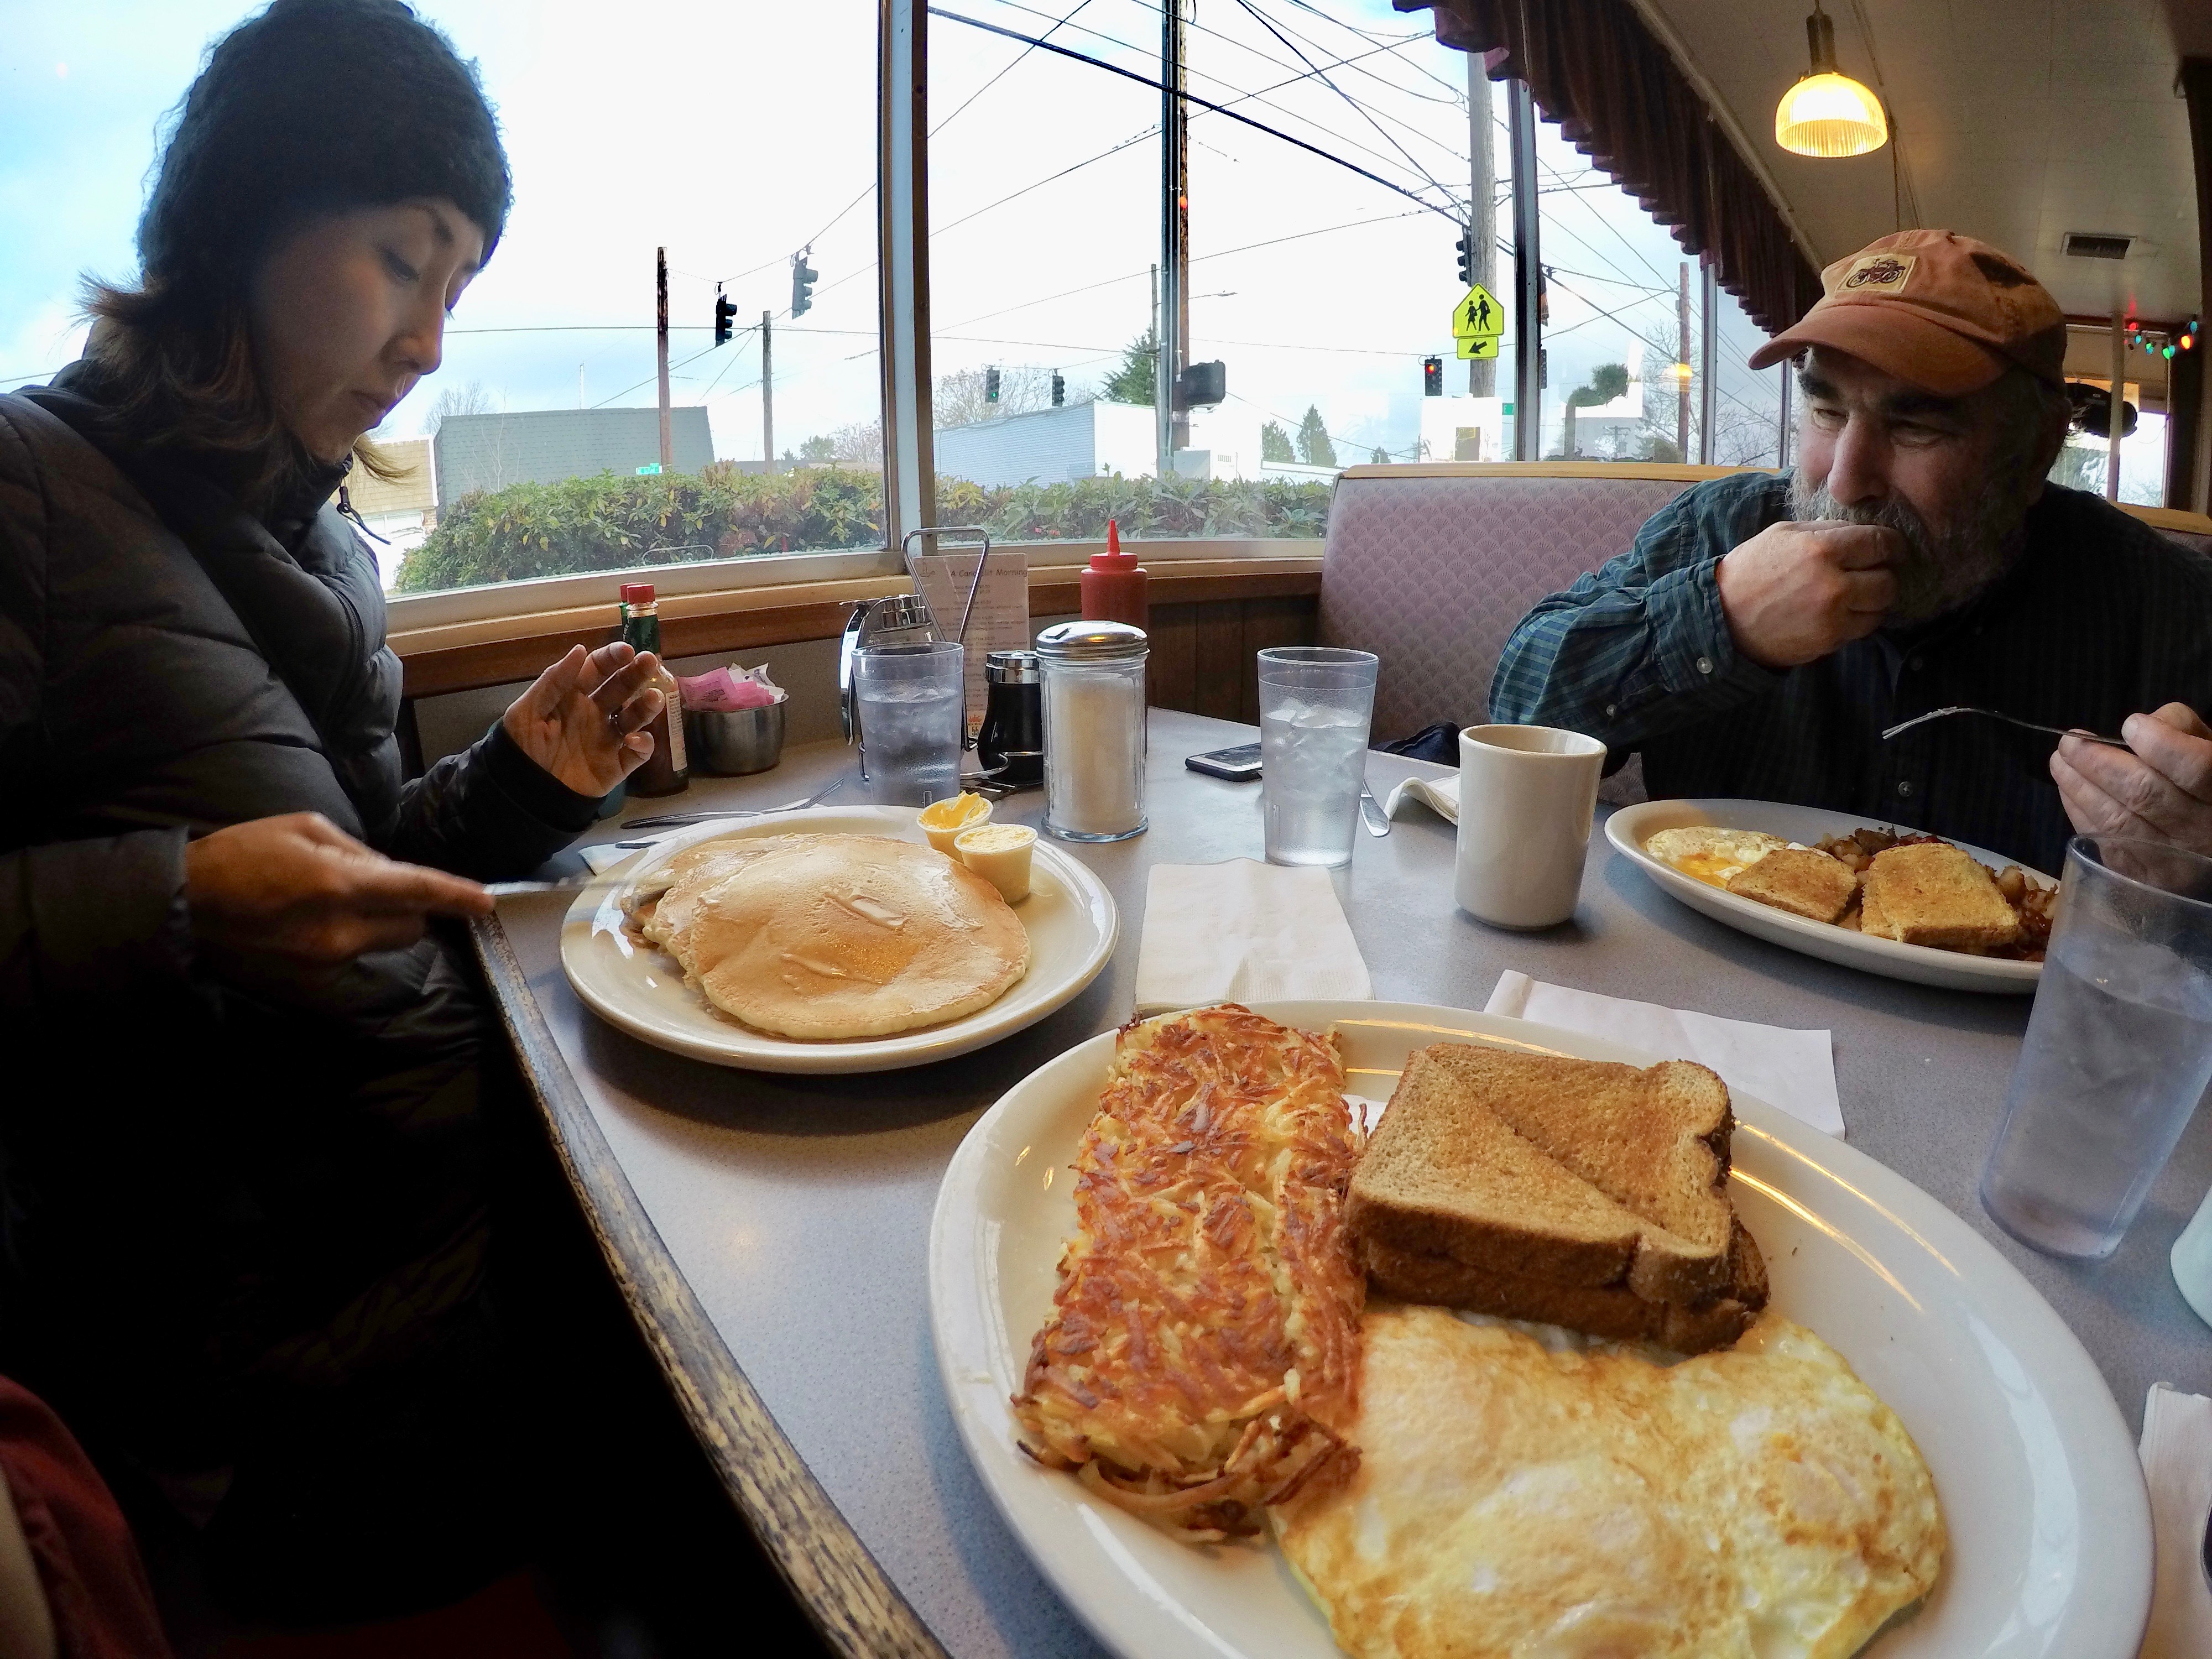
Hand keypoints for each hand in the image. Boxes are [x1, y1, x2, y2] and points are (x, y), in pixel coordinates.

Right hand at [185, 813, 491, 985]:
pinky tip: (313, 918)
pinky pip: (353, 954)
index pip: (417, 891)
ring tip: (334, 898)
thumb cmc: (243, 854)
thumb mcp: (305, 827)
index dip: (456, 896)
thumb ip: (358, 851)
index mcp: (339, 885)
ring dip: (380, 922)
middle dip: (410, 906)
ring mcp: (325, 961)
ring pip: (385, 942)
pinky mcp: (311, 980)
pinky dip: (350, 935)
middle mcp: (339, 931)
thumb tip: (392, 873)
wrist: (185, 906)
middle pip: (411, 926)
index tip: (486, 902)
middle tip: (377, 884)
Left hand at [502, 642, 665, 796]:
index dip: (612, 658)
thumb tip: (580, 649)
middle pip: (622, 688)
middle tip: (651, 662)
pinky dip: (643, 744)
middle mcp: (596, 712)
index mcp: (574, 695)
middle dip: (637, 673)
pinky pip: (639, 752)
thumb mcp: (528, 710)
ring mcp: (609, 738)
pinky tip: (634, 739)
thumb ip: (554, 681)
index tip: (627, 651)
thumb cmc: (523, 747)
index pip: (597, 669)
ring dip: (647, 705)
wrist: (525, 792)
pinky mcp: (618, 764)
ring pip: (635, 717)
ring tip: (654, 697)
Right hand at [1714, 520, 1901, 669]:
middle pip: (1887, 580)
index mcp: (1822, 549)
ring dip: (1874, 601)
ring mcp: (1833, 616)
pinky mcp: (1829, 641)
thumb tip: (1858, 532)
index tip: (1892, 547)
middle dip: (1884, 575)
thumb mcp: (1782, 534)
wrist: (1723, 618)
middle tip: (1872, 573)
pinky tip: (1840, 613)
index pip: (1880, 542)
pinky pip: (1862, 629)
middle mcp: (1834, 584)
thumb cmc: (1750, 571)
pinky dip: (1857, 620)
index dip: (1893, 545)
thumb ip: (1824, 530)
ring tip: (1858, 595)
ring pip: (1880, 608)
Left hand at [2051, 703, 2211, 855]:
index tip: (2130, 725)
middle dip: (2098, 764)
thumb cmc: (2202, 778)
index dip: (2158, 744)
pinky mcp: (2143, 875)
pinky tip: (2068, 789)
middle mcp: (2202, 829)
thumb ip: (2178, 728)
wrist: (2206, 832)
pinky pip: (2104, 841)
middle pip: (2144, 794)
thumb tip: (2138, 727)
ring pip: (2117, 821)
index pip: (2193, 768)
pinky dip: (2080, 812)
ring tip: (2059, 761)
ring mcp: (2172, 858)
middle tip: (2069, 743)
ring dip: (2078, 787)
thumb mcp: (2205, 745)